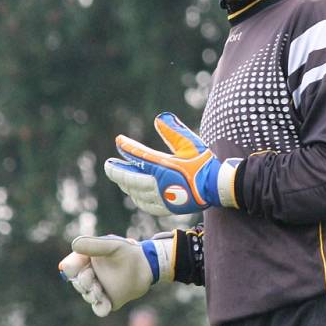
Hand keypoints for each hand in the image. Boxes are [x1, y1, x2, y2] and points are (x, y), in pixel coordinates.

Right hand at [58, 233, 173, 316]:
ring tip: (99, 289)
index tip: (72, 268)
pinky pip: (100, 308)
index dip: (71, 268)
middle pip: (78, 283)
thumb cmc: (128, 252)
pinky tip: (106, 306)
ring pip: (88, 296)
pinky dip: (101, 308)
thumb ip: (94, 245)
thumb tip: (74, 244)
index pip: (70, 267)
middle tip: (91, 277)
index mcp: (85, 261)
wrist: (146, 265)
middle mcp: (89, 276)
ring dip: (92, 293)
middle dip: (83, 281)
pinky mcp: (108, 301)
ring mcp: (98, 290)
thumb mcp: (112, 245)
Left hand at [104, 112, 239, 215]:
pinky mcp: (167, 208)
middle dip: (117, 171)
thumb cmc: (204, 164)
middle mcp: (158, 183)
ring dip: (126, 183)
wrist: (216, 187)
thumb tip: (159, 117)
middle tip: (109, 165)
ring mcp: (161, 198)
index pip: (138, 155)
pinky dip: (136, 197)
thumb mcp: (190, 143)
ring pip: (135, 192)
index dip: (126, 147)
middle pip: (130, 178)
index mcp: (163, 166)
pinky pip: (145, 204)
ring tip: (120, 177)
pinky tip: (134, 193)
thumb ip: (173, 130)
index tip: (119, 141)